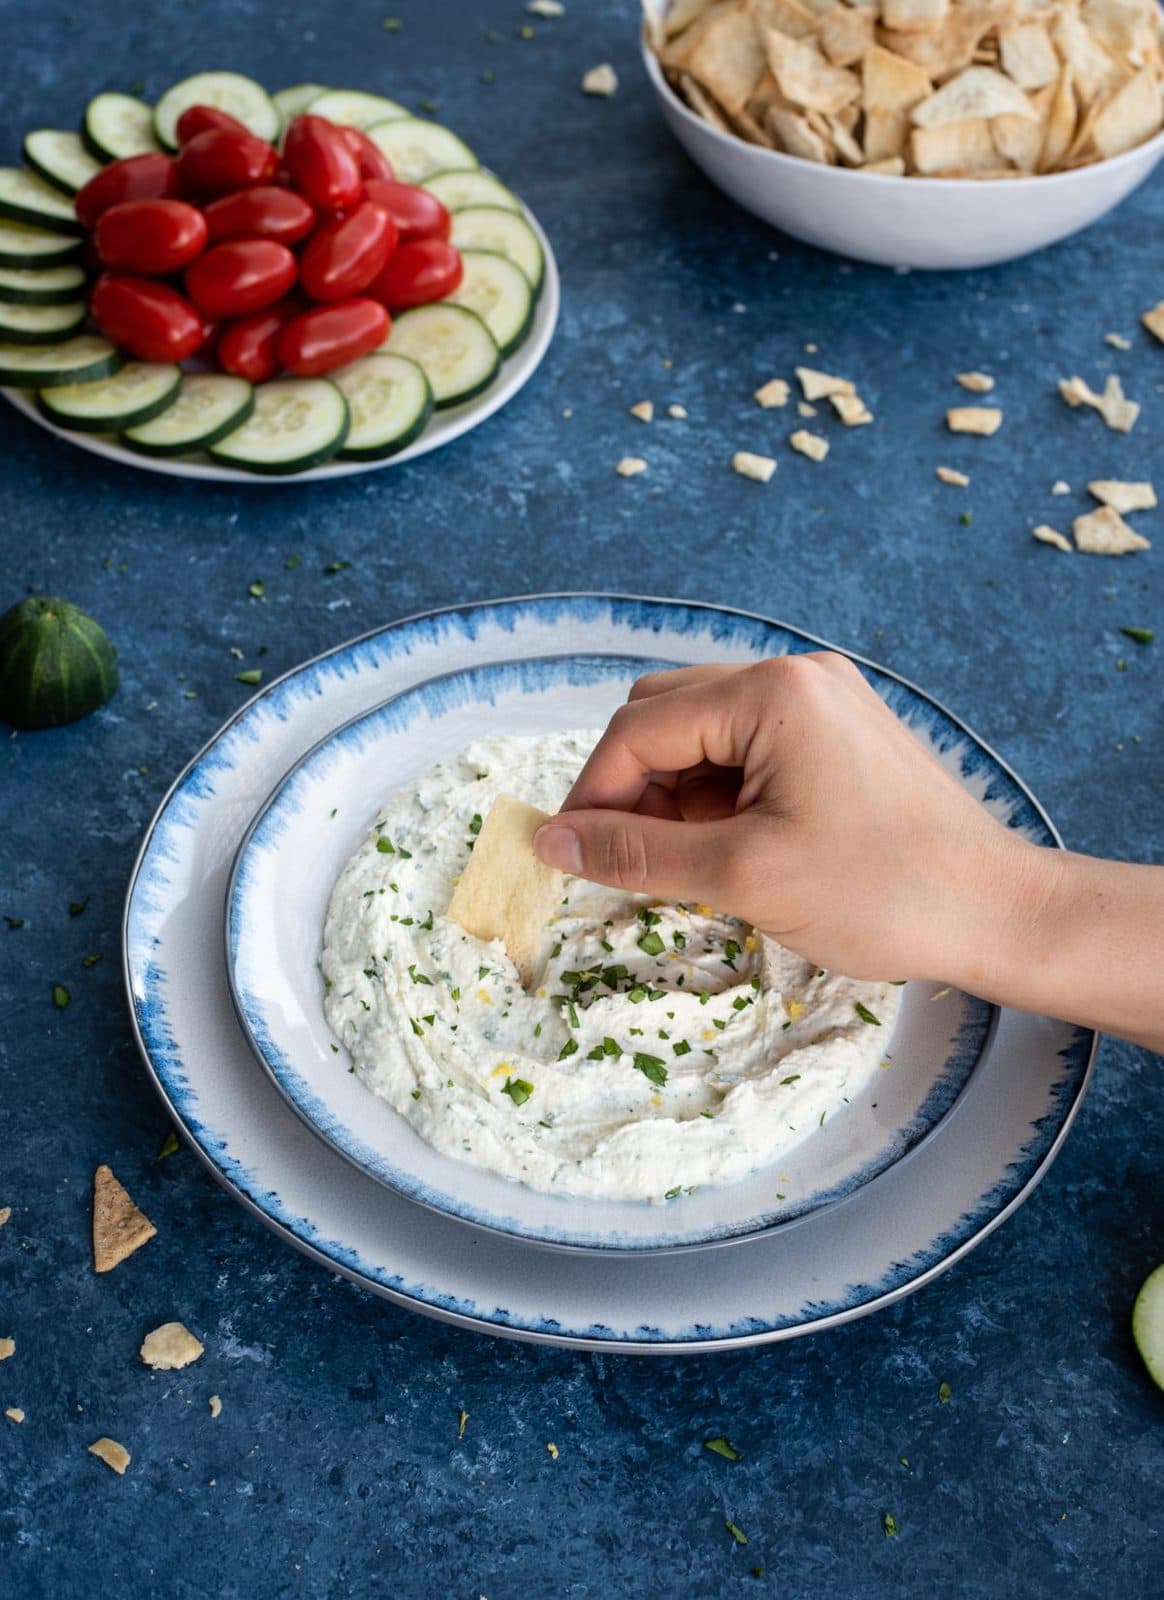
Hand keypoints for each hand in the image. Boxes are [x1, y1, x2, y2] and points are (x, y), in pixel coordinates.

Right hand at [534, 655, 1037, 984]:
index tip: (565, 854)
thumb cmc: (882, 893)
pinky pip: (747, 750)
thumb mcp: (744, 876)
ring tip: (680, 866)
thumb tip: (551, 845)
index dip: (591, 793)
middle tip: (616, 862)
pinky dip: (717, 796)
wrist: (998, 913)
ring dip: (672, 796)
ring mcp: (822, 701)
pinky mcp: (839, 734)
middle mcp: (795, 677)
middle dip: (628, 788)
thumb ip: (637, 855)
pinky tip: (723, 850)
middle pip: (665, 715)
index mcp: (771, 694)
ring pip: (703, 735)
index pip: (640, 728)